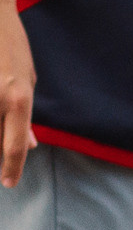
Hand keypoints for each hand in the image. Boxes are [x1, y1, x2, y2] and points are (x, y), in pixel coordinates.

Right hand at [0, 3, 33, 188]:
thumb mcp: (25, 82)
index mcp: (18, 98)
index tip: (9, 183)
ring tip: (7, 120)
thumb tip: (32, 145)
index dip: (12, 166)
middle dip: (0, 150)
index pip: (16, 143)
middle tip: (5, 158)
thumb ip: (25, 116)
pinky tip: (0, 102)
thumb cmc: (10, 47)